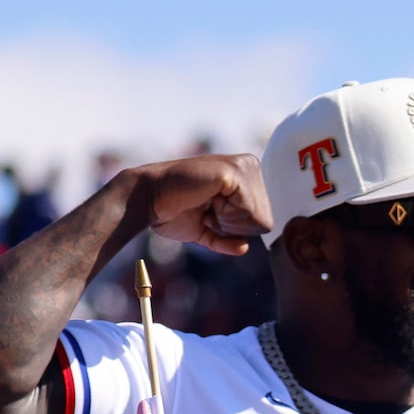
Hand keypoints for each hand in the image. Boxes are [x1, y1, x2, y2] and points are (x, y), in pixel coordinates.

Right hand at [127, 156, 272, 255]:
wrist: (149, 199)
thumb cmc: (174, 212)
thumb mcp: (208, 230)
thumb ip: (228, 239)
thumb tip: (244, 248)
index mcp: (248, 177)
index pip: (264, 221)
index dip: (234, 228)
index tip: (209, 213)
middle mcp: (250, 166)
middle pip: (264, 221)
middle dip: (232, 226)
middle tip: (206, 208)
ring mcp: (243, 165)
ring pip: (258, 217)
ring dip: (227, 220)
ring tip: (205, 202)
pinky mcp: (234, 170)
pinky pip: (247, 211)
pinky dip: (225, 215)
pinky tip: (206, 199)